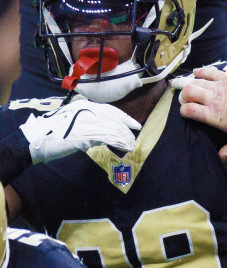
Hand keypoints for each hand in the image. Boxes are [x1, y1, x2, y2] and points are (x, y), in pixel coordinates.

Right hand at [20, 98, 140, 162]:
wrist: (36, 139)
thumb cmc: (53, 133)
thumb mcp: (73, 124)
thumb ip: (89, 125)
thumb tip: (104, 134)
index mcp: (84, 106)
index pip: (110, 110)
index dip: (124, 118)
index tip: (134, 124)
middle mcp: (87, 110)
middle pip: (115, 118)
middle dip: (127, 129)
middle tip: (134, 138)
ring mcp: (86, 122)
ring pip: (113, 128)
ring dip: (125, 138)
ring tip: (131, 145)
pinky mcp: (85, 135)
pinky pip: (108, 138)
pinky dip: (119, 143)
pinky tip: (125, 148)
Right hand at [178, 66, 226, 158]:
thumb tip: (222, 157)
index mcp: (214, 116)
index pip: (189, 110)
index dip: (184, 111)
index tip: (186, 113)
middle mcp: (213, 99)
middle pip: (188, 92)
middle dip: (183, 96)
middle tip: (185, 100)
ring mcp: (219, 85)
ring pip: (196, 81)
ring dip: (188, 83)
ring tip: (185, 86)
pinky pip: (209, 71)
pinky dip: (200, 71)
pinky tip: (196, 72)